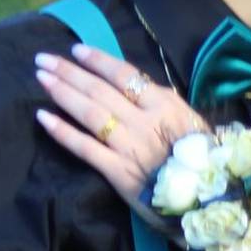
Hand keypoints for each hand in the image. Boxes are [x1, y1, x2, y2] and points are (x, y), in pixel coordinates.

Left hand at [34, 43, 204, 201]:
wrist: (209, 200)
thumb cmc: (203, 158)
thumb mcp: (191, 121)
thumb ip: (165, 102)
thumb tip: (141, 84)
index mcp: (164, 105)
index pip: (124, 75)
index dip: (97, 60)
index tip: (76, 50)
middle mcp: (144, 121)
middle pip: (100, 90)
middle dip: (69, 72)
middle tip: (43, 59)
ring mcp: (129, 146)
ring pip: (90, 114)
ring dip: (62, 93)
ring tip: (41, 78)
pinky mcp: (118, 172)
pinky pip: (86, 148)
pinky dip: (63, 132)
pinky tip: (43, 118)